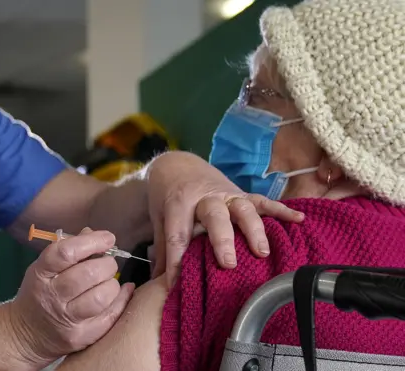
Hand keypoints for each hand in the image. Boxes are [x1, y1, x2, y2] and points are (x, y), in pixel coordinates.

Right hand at [9, 228, 134, 366]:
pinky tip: (123, 292)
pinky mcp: (80, 336)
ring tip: (109, 281)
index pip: (66, 252)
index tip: (108, 238)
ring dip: (113, 284)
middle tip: (108, 263)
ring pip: (101, 297)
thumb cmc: (40, 293)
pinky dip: (122, 301)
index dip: (91, 242)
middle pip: (87, 274)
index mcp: (41, 273)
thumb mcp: (44, 268)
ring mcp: (66, 319)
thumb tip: (94, 234)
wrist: (25, 334)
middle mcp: (51, 296)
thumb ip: (68, 250)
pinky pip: (109, 317)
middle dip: (107, 264)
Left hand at [147, 152, 304, 286]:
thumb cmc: (169, 198)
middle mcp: (204, 197)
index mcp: (178, 203)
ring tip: (263, 252)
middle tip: (228, 263)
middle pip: (214, 217)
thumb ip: (163, 249)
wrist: (178, 166)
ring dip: (253, 229)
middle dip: (222, 240)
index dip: (177, 259)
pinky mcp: (241, 193)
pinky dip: (281, 209)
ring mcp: (226, 195)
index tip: (177, 283)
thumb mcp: (159, 219)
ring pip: (242, 208)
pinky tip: (299, 219)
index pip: (177, 234)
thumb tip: (157, 284)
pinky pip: (263, 200)